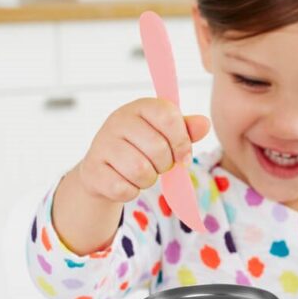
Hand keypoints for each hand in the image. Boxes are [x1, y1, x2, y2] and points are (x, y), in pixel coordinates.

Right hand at [78, 97, 209, 202]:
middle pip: (157, 148)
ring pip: (141, 171)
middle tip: (158, 165)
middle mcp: (118, 120)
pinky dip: (132, 192)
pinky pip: (124, 189)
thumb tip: (204, 124)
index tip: (183, 156)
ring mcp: (102, 144)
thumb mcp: (166, 135)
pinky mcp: (93, 169)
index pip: (169, 117)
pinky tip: (126, 183)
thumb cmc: (142, 148)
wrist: (105, 168)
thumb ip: (187, 129)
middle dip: (165, 165)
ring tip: (143, 174)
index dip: (181, 141)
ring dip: (148, 180)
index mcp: (140, 107)